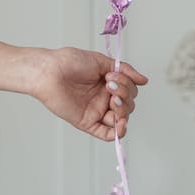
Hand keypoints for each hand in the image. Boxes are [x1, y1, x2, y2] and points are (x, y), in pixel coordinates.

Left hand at [31, 47, 146, 140]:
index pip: (130, 91)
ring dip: (123, 112)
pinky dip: (117, 133)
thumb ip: (124, 70)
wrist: (49, 71)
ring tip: (113, 100)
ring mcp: (96, 111)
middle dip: (125, 96)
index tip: (112, 76)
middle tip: (110, 85)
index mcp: (108, 84)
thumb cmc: (69, 62)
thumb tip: (144, 80)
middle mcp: (103, 98)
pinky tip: (120, 125)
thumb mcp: (101, 61)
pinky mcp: (87, 122)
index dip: (127, 85)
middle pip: (128, 105)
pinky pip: (106, 134)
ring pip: (120, 120)